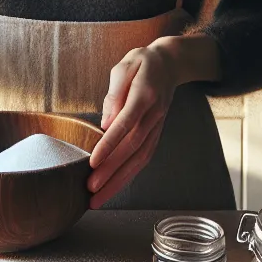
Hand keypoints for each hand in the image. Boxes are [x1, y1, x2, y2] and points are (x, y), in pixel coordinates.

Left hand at [87, 42, 179, 208]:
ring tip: (99, 198)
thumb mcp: (124, 67)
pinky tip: (114, 188)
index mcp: (145, 94)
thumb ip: (114, 93)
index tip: (92, 162)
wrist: (170, 64)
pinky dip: (129, 175)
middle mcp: (154, 115)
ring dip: (119, 181)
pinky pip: (144, 158)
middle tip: (91, 190)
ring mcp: (157, 126)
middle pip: (133, 148)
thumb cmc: (142, 63)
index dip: (110, 144)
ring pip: (140, 159)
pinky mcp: (156, 134)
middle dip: (111, 172)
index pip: (126, 123)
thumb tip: (104, 122)